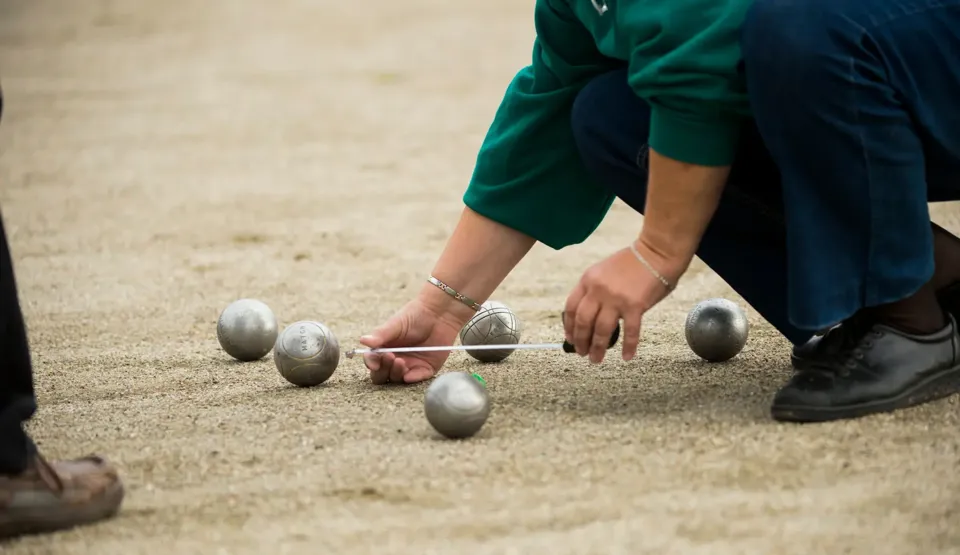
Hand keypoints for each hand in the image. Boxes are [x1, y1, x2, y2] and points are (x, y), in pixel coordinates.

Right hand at [359, 298, 464, 384]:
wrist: (439, 313)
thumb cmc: (415, 315)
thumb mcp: (396, 324)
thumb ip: (381, 334)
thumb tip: (363, 341)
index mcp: (384, 348)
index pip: (373, 361)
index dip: (371, 363)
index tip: (375, 362)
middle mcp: (395, 359)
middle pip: (382, 375)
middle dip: (382, 371)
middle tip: (389, 358)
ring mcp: (410, 365)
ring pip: (397, 379)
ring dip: (396, 373)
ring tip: (400, 361)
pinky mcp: (425, 369)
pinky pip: (417, 378)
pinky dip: (412, 379)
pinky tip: (409, 375)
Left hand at [564, 238, 689, 363]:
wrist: (656, 252)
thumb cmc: (632, 262)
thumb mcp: (603, 271)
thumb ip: (594, 290)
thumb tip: (589, 315)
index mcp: (588, 280)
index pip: (571, 307)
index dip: (569, 326)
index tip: (570, 338)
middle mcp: (598, 290)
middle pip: (582, 322)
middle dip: (580, 341)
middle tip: (581, 353)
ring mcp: (616, 299)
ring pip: (601, 331)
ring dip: (597, 348)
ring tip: (596, 359)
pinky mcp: (635, 306)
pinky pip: (630, 332)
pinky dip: (628, 347)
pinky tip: (627, 357)